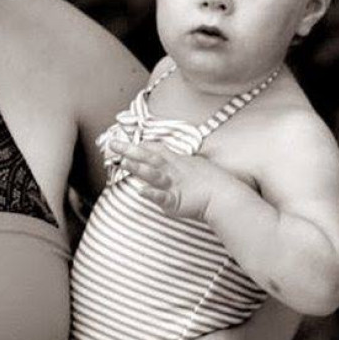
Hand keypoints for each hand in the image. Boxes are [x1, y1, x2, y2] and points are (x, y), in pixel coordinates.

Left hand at [110, 139, 235, 219]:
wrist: (226, 196)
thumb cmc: (211, 181)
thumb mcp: (192, 164)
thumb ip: (177, 161)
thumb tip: (164, 159)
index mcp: (175, 161)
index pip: (154, 149)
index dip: (139, 144)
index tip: (124, 138)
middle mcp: (172, 170)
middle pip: (149, 156)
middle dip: (130, 150)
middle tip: (113, 144)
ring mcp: (173, 185)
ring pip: (153, 174)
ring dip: (139, 168)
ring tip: (125, 162)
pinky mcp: (175, 201)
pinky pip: (162, 197)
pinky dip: (152, 194)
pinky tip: (141, 192)